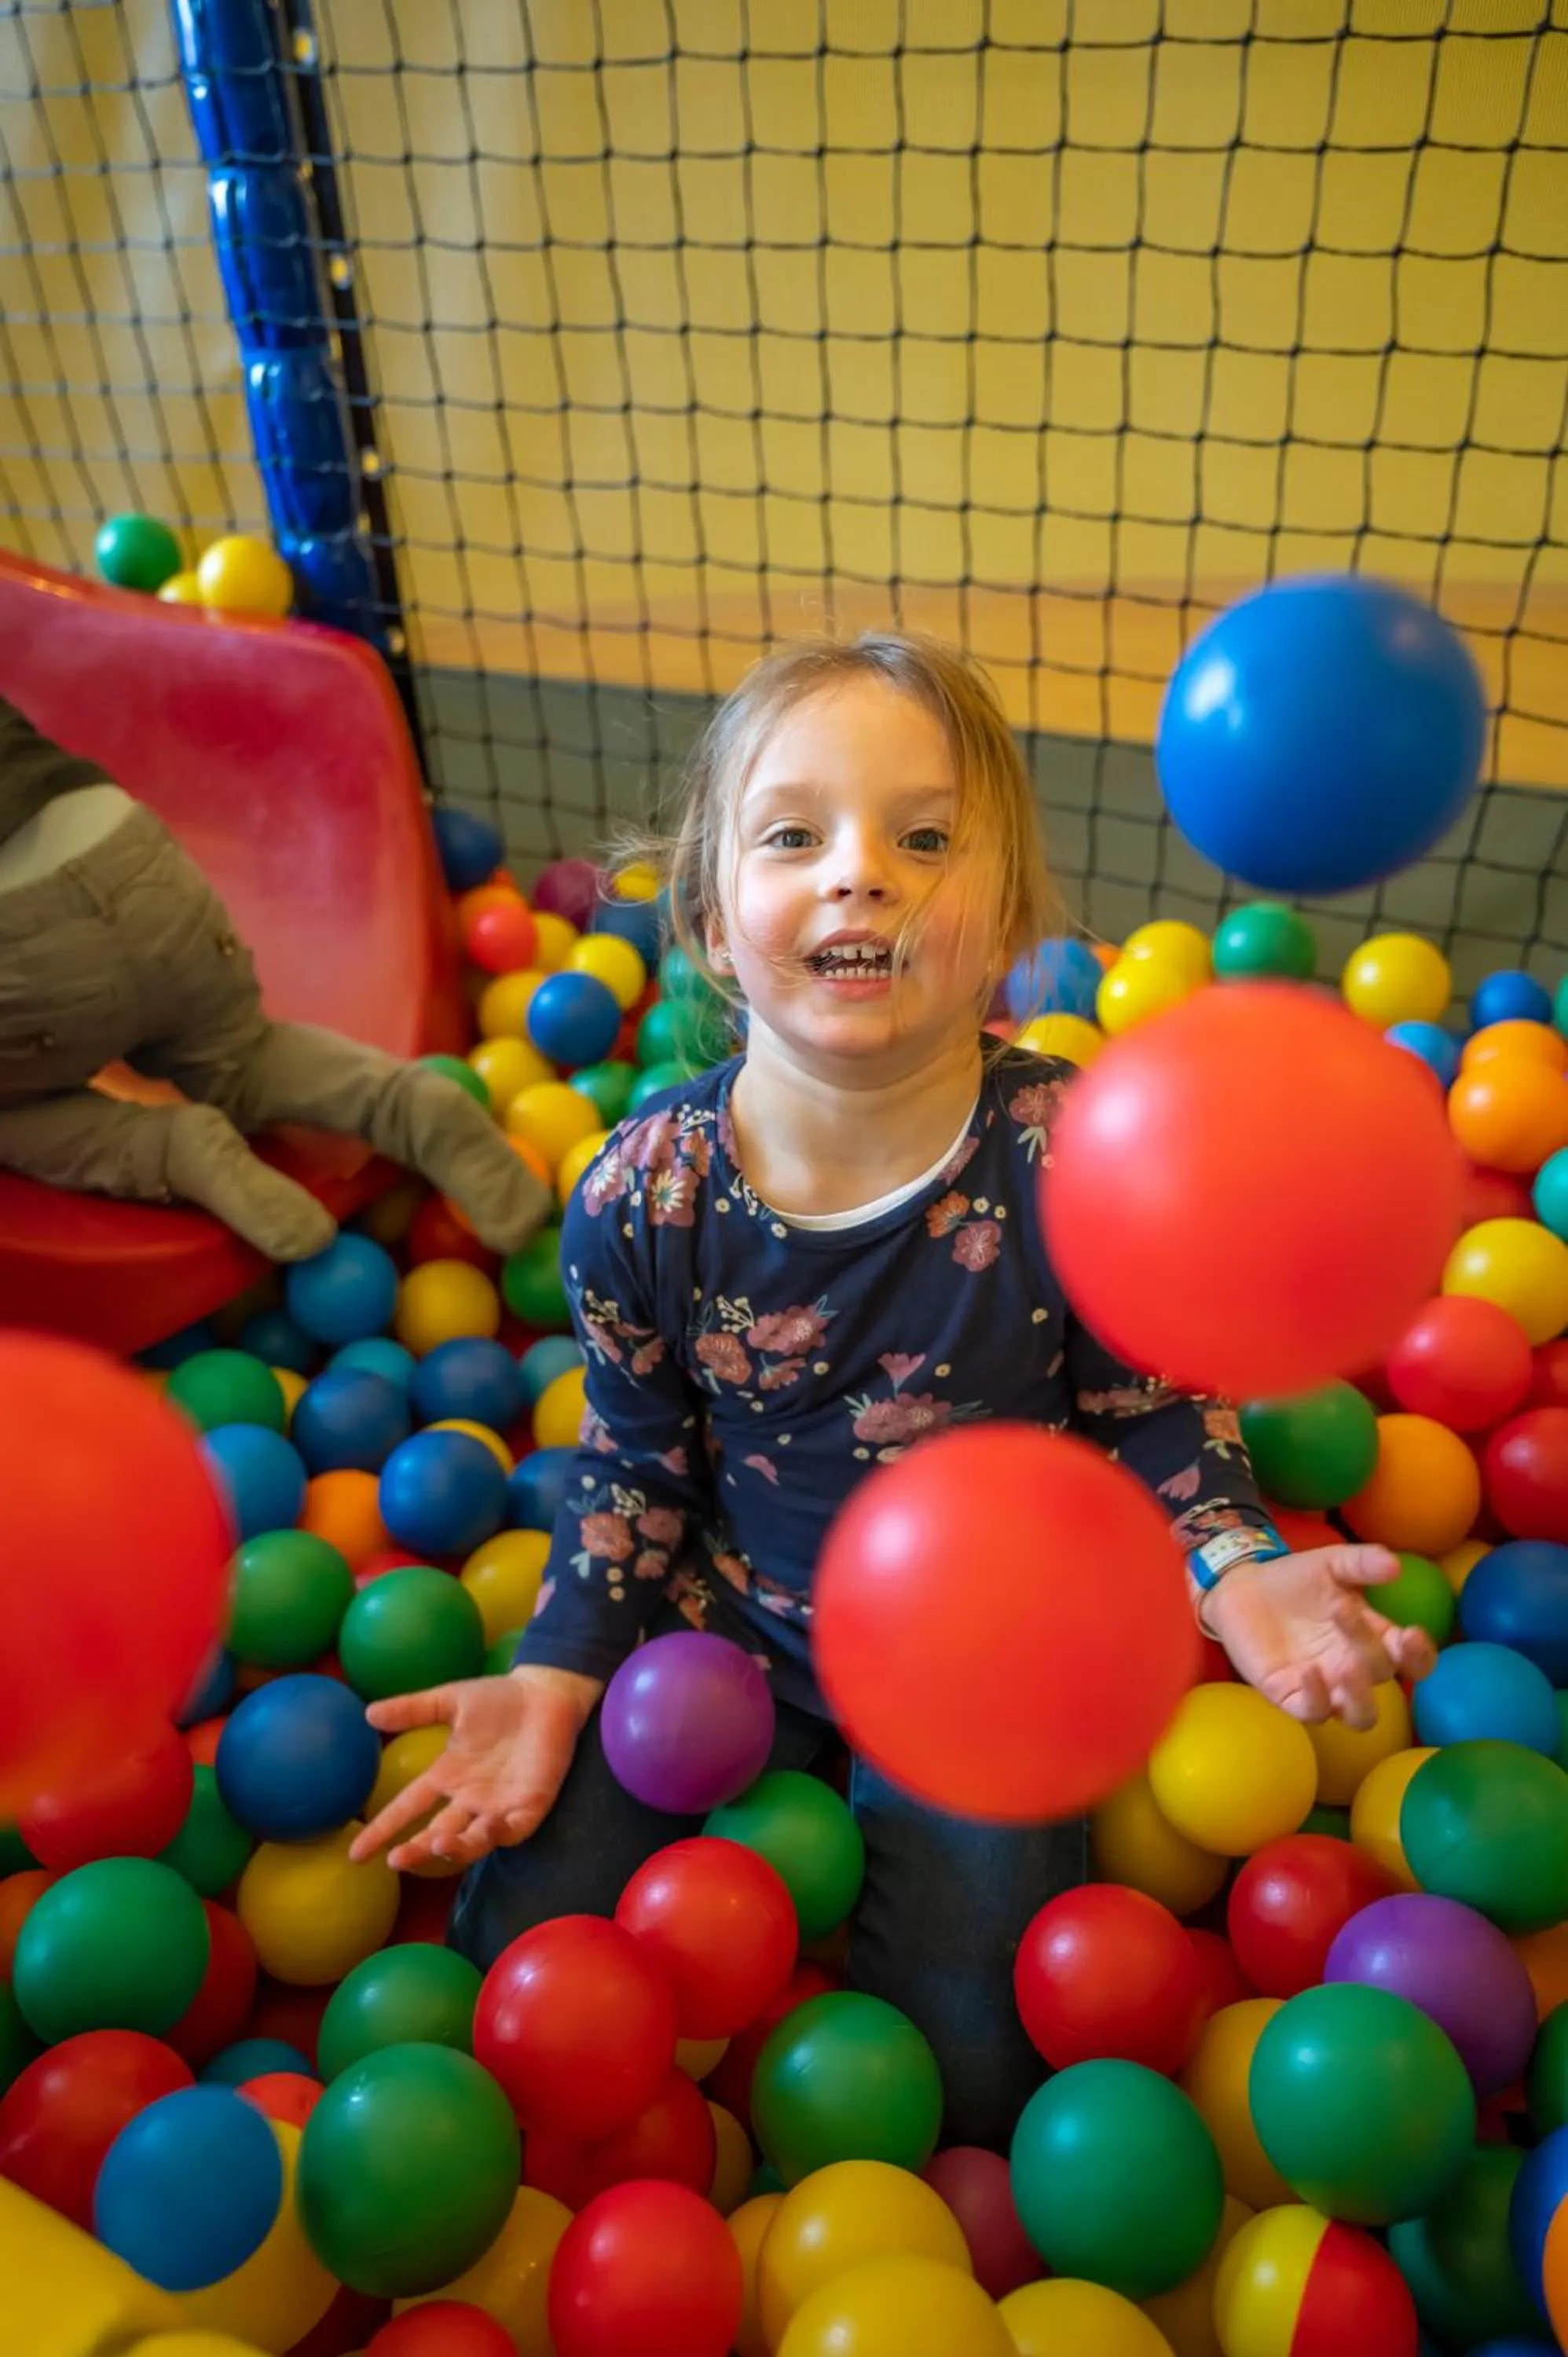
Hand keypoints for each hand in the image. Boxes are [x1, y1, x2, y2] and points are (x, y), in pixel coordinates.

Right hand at [349, 1664, 603, 1872]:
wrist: (546, 1693)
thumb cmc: (500, 1699)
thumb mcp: (451, 1701)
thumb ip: (413, 1709)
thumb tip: (368, 1712)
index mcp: (448, 1776)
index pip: (409, 1808)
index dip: (384, 1830)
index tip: (356, 1852)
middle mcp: (469, 1798)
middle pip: (437, 1834)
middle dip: (417, 1851)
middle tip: (396, 1860)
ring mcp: (499, 1805)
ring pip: (473, 1840)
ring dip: (455, 1847)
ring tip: (437, 1843)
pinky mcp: (530, 1805)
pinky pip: (514, 1829)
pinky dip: (501, 1833)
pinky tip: (488, 1826)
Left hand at [1205, 1545, 1434, 1731]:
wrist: (1242, 1587)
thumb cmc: (1295, 1579)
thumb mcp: (1331, 1564)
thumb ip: (1362, 1563)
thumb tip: (1395, 1565)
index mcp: (1374, 1639)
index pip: (1413, 1661)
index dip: (1419, 1655)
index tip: (1411, 1634)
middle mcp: (1355, 1668)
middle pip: (1382, 1676)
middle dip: (1371, 1649)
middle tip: (1342, 1610)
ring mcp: (1326, 1687)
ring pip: (1360, 1717)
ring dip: (1360, 1697)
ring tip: (1347, 1666)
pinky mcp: (1291, 1696)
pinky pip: (1313, 1713)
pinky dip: (1316, 1699)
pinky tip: (1308, 1671)